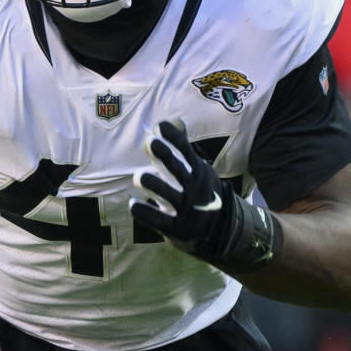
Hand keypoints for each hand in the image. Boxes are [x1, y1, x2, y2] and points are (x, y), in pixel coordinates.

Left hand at [129, 119, 279, 271]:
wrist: (218, 231)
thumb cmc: (198, 192)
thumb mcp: (195, 169)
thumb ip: (182, 146)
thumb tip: (174, 119)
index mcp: (196, 171)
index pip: (186, 151)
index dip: (174, 138)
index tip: (160, 125)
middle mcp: (192, 188)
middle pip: (178, 170)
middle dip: (164, 155)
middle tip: (149, 141)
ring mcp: (185, 209)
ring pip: (168, 195)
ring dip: (153, 184)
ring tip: (139, 176)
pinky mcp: (176, 228)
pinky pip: (158, 221)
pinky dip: (145, 213)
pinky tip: (133, 205)